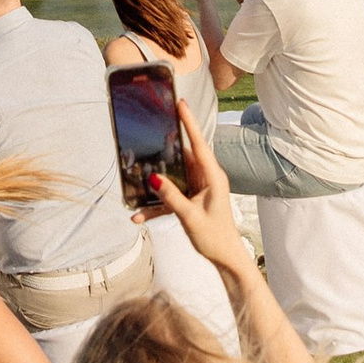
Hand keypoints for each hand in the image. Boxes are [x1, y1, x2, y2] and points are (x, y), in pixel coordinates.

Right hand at [153, 105, 262, 282]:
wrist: (226, 259)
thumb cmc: (215, 237)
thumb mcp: (190, 217)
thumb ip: (172, 197)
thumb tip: (153, 177)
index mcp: (213, 177)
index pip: (199, 144)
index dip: (189, 123)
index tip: (181, 103)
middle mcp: (206, 178)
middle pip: (184, 155)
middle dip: (166, 145)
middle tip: (152, 126)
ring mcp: (198, 188)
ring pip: (174, 175)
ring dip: (157, 180)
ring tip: (137, 172)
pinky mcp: (191, 199)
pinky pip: (171, 194)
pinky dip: (156, 203)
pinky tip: (139, 215)